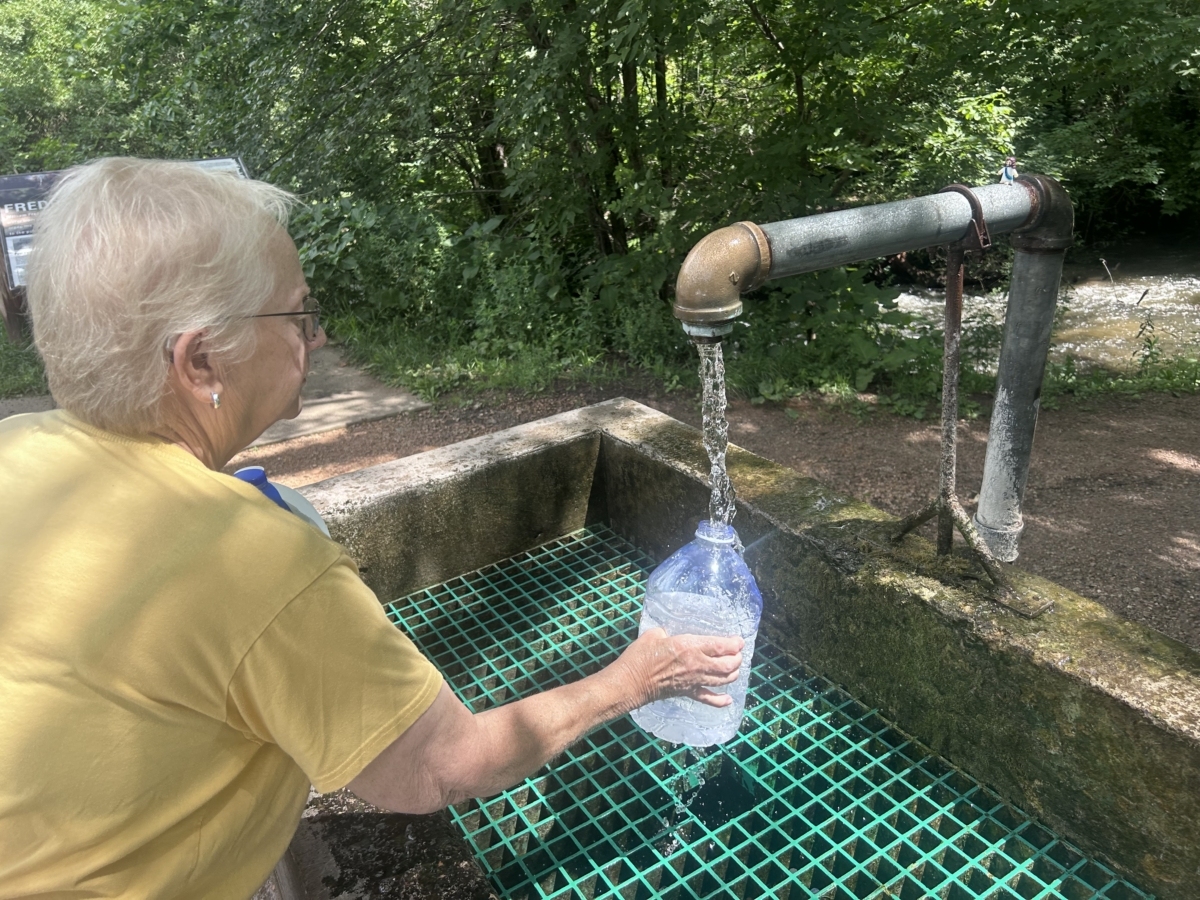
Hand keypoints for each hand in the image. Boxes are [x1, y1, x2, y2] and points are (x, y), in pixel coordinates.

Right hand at [615, 627, 743, 709]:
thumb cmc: (640, 656)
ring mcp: (694, 681)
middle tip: (737, 654)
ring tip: (734, 668)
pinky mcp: (688, 693)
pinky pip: (709, 699)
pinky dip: (721, 701)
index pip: (720, 646)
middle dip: (737, 659)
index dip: (734, 644)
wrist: (631, 682)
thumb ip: (667, 632)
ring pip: (723, 680)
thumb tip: (670, 633)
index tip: (739, 641)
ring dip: (733, 674)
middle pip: (727, 665)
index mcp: (690, 647)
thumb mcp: (654, 634)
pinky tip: (728, 699)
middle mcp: (697, 665)